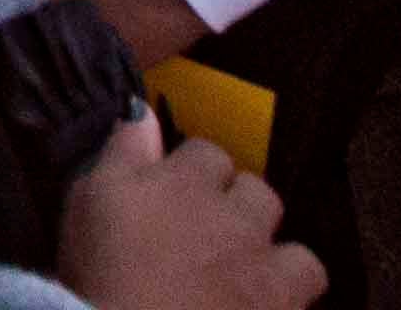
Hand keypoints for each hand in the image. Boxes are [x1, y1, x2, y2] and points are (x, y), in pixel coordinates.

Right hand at [56, 115, 322, 309]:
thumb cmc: (103, 272)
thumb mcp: (91, 200)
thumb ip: (122, 151)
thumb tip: (145, 110)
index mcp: (187, 182)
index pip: (207, 152)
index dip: (191, 172)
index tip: (172, 196)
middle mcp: (237, 217)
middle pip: (257, 193)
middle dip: (240, 207)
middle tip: (209, 238)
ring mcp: (267, 270)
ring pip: (298, 252)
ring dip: (277, 258)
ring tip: (249, 281)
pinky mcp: (282, 308)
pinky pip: (309, 287)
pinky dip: (292, 299)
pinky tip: (265, 308)